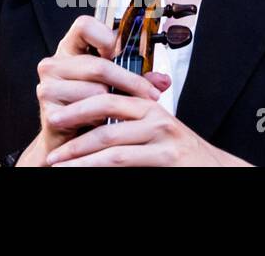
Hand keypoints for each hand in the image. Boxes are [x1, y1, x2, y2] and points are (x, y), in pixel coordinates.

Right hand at [15, 14, 169, 165]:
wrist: (69, 144)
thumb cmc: (91, 111)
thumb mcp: (114, 87)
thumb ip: (137, 80)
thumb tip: (163, 80)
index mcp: (69, 50)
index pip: (84, 26)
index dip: (106, 37)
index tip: (122, 52)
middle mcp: (54, 64)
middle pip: (98, 64)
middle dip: (130, 81)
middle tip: (150, 94)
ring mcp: (48, 87)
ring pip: (96, 90)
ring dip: (115, 104)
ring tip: (119, 111)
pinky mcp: (49, 111)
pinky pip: (87, 112)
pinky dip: (102, 120)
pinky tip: (103, 123)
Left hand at [43, 91, 243, 165]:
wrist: (214, 170)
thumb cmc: (177, 154)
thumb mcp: (151, 131)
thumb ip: (126, 123)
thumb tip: (86, 123)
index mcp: (146, 104)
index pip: (105, 94)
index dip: (77, 100)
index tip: (54, 107)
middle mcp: (154, 114)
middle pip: (103, 108)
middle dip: (72, 117)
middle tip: (49, 122)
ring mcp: (161, 135)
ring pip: (108, 139)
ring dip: (77, 151)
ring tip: (56, 159)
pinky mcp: (167, 156)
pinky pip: (122, 159)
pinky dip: (96, 165)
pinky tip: (80, 169)